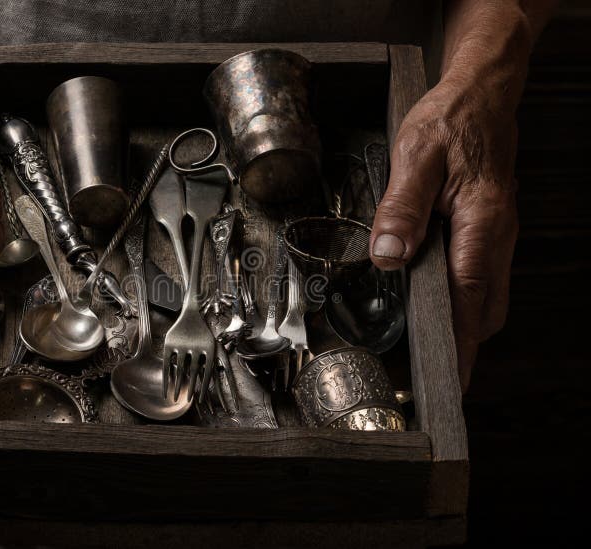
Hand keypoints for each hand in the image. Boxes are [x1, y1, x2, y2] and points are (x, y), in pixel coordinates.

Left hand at [370, 66, 519, 391]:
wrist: (480, 93)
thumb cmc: (450, 120)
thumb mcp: (415, 156)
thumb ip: (402, 208)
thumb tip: (388, 256)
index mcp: (480, 224)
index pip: (470, 299)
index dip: (459, 343)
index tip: (451, 379)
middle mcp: (495, 236)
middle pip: (485, 307)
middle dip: (464, 343)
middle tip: (434, 372)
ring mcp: (494, 234)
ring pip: (485, 294)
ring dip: (463, 322)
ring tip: (430, 345)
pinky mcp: (486, 228)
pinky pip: (478, 275)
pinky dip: (461, 297)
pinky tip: (433, 298)